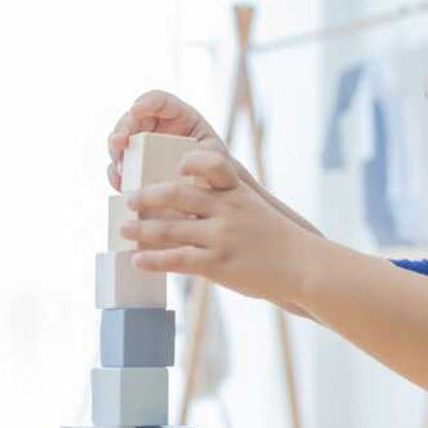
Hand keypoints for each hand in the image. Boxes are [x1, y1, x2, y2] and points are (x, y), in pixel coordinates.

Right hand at [106, 90, 228, 191]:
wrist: (213, 185)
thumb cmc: (216, 165)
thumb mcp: (217, 156)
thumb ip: (208, 155)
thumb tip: (188, 162)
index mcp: (179, 114)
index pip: (159, 100)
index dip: (147, 102)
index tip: (136, 110)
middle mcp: (156, 126)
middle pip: (132, 119)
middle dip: (123, 129)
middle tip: (119, 142)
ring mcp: (142, 145)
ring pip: (121, 141)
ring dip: (116, 152)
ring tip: (120, 166)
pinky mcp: (135, 164)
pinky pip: (120, 165)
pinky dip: (117, 173)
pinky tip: (120, 181)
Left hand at [120, 148, 315, 304]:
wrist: (303, 266)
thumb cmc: (278, 240)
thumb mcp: (256, 210)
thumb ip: (227, 203)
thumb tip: (188, 206)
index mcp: (238, 192)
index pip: (211, 165)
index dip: (189, 161)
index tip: (171, 163)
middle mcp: (228, 210)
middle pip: (180, 195)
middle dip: (149, 196)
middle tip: (129, 198)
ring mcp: (222, 237)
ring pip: (172, 229)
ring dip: (142, 229)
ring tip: (124, 229)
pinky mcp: (218, 264)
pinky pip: (178, 260)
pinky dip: (154, 260)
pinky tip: (137, 260)